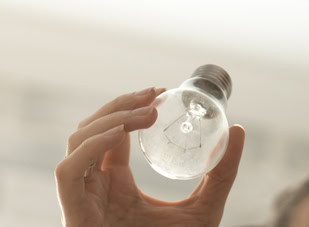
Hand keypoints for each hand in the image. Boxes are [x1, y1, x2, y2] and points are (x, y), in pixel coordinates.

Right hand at [55, 86, 245, 226]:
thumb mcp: (204, 208)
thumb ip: (222, 174)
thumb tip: (240, 130)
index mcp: (115, 182)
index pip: (112, 132)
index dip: (130, 106)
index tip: (159, 93)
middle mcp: (94, 186)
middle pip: (90, 128)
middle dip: (120, 105)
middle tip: (153, 96)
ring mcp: (82, 199)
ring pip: (76, 142)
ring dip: (108, 119)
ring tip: (144, 115)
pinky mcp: (75, 214)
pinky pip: (68, 172)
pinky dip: (89, 148)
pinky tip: (119, 136)